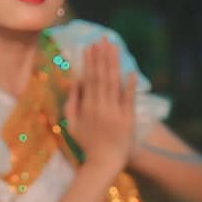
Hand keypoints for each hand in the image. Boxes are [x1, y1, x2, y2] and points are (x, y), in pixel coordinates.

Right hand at [64, 42, 136, 173]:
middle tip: (103, 39)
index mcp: (87, 107)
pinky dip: (130, 85)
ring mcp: (116, 112)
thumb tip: (73, 81)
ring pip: (115, 83)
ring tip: (114, 48)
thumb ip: (72, 101)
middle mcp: (102, 107)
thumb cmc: (86, 142)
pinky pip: (129, 99)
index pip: (89, 79)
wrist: (104, 162)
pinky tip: (130, 71)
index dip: (90, 62)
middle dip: (103, 57)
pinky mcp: (128, 118)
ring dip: (114, 65)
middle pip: (102, 77)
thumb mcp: (71, 123)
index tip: (90, 46)